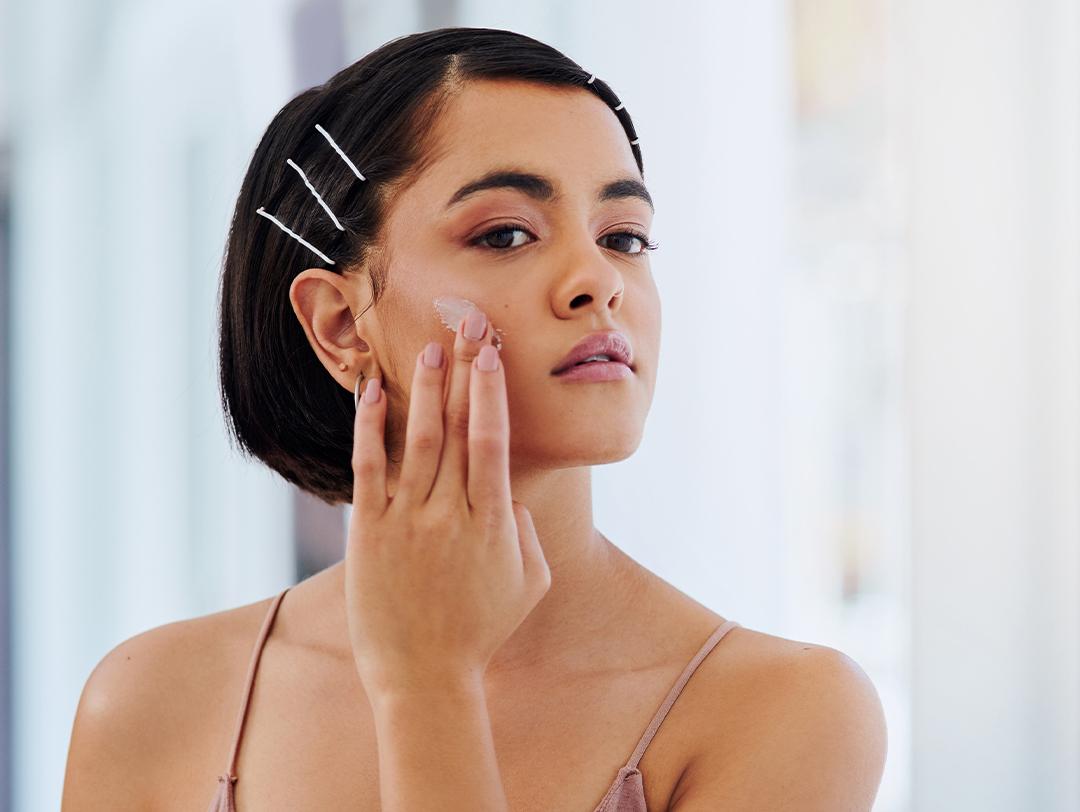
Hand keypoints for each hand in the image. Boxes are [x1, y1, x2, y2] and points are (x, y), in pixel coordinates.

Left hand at [345, 308, 550, 698]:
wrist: (424, 677)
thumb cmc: (481, 632)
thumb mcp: (530, 584)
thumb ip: (527, 532)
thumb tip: (509, 495)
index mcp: (495, 522)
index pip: (494, 440)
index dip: (492, 391)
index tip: (492, 353)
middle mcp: (452, 513)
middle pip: (460, 427)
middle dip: (464, 371)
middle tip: (467, 324)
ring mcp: (408, 520)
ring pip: (419, 438)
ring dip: (425, 388)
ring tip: (429, 345)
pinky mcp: (369, 532)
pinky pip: (370, 468)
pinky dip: (370, 427)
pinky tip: (372, 391)